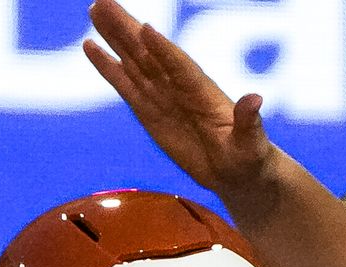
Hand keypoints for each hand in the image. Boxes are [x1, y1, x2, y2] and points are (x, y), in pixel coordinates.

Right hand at [85, 0, 278, 203]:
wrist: (237, 171)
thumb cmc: (250, 157)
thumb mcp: (252, 143)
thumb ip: (249, 122)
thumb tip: (255, 99)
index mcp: (204, 92)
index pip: (180, 67)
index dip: (164, 50)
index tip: (146, 29)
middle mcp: (179, 86)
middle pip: (150, 53)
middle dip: (128, 29)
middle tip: (104, 2)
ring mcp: (163, 95)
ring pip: (134, 60)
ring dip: (114, 35)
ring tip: (94, 9)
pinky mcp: (149, 110)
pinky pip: (125, 84)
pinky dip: (107, 65)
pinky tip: (90, 46)